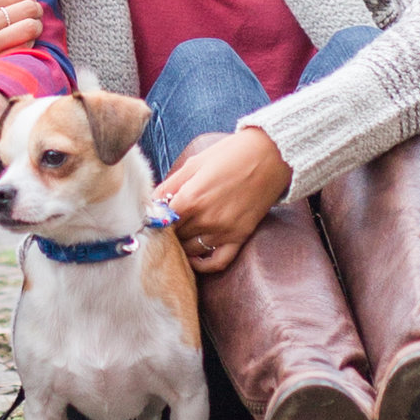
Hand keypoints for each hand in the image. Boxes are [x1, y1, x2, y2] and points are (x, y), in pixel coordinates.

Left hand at [154, 125, 291, 275]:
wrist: (269, 156)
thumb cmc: (230, 154)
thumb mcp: (194, 163)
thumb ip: (170, 184)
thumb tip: (150, 201)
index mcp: (190, 198)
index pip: (161, 220)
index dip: (156, 218)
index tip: (154, 215)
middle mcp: (205, 219)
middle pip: (175, 236)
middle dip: (168, 230)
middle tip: (167, 224)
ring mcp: (223, 231)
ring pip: (190, 250)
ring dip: (182, 244)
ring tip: (180, 235)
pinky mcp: (239, 237)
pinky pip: (217, 262)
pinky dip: (203, 265)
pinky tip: (194, 257)